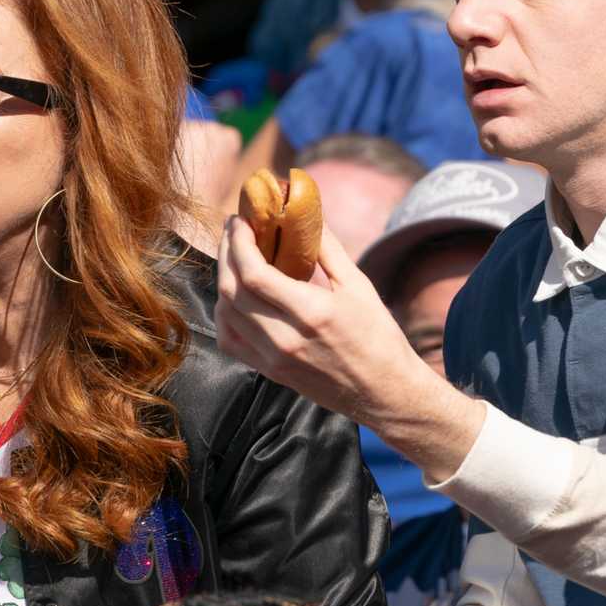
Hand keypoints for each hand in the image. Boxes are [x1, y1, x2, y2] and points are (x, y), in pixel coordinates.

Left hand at [214, 216, 483, 478]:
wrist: (383, 392)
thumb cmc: (377, 335)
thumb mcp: (358, 286)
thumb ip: (327, 249)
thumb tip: (303, 212)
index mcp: (312, 312)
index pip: (254, 273)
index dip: (239, 242)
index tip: (240, 220)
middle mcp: (286, 338)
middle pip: (232, 291)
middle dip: (226, 253)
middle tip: (233, 230)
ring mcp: (274, 359)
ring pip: (225, 314)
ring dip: (222, 280)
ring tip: (233, 256)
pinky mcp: (269, 372)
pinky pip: (229, 340)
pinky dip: (223, 313)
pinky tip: (233, 296)